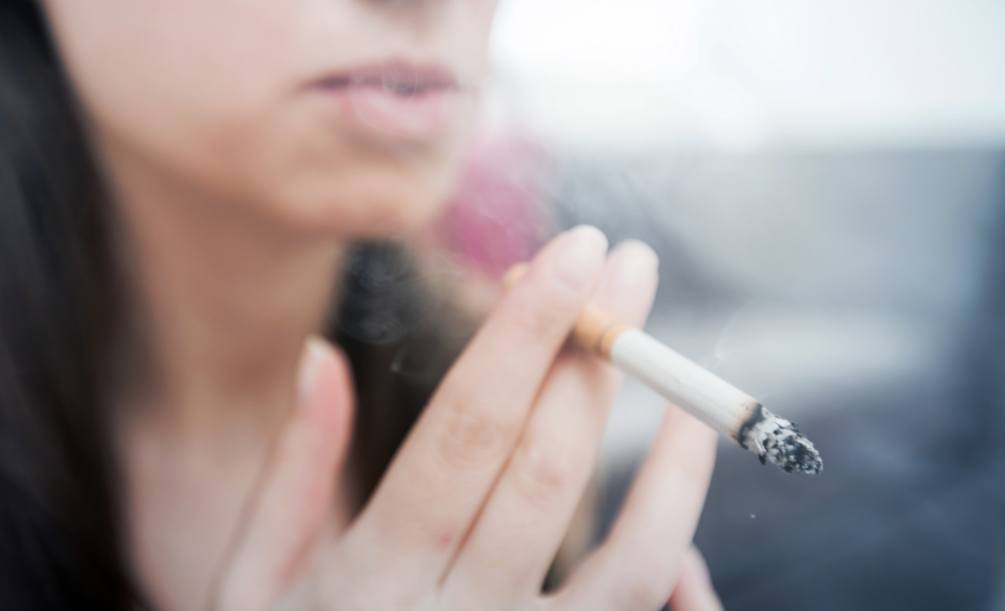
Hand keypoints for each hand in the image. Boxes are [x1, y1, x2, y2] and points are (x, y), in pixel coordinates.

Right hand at [211, 227, 717, 610]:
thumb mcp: (251, 586)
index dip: (527, 330)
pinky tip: (681, 461)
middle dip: (593, 351)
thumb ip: (292, 474)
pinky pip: (642, 606)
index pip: (466, 426)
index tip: (573, 250)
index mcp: (367, 574)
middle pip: (546, 463)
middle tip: (626, 266)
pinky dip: (678, 534)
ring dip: (664, 446)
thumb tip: (321, 354)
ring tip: (677, 363)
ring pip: (624, 545)